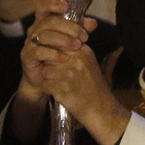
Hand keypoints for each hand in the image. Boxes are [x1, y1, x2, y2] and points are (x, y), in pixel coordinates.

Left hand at [17, 0, 129, 144]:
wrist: (99, 108)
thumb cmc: (94, 86)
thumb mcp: (90, 62)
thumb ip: (77, 48)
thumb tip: (63, 36)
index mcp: (83, 50)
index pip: (59, 40)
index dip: (52, 48)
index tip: (52, 57)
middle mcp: (75, 59)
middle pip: (49, 53)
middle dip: (48, 62)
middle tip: (52, 71)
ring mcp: (67, 73)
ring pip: (45, 69)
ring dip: (47, 77)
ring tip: (57, 83)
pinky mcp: (60, 87)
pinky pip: (44, 83)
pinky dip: (47, 88)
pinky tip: (57, 91)